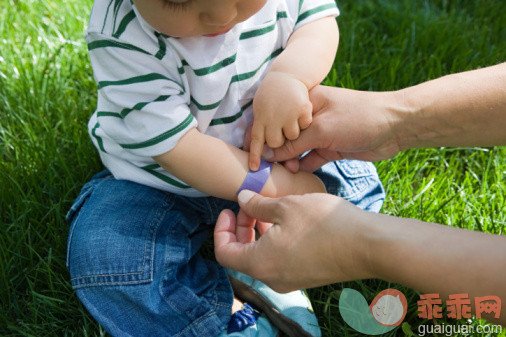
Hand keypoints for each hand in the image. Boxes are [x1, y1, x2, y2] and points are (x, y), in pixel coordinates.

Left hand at [214, 190, 372, 292]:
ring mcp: (290, 279)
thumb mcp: (285, 206)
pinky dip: (274, 240)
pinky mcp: (306, 276)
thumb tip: (241, 199)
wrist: (367, 245)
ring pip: (261, 256)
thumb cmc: (324, 223)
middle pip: (242, 254)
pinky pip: (279, 260)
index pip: (223, 252)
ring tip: (268, 207)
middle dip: (241, 227)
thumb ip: (257, 205)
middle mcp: (272, 278)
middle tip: (249, 203)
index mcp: (260, 263)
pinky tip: (287, 220)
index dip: (221, 229)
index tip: (229, 209)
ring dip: (258, 232)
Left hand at [248, 72, 312, 170]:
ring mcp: (287, 112)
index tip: (254, 167)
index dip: (255, 154)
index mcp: (261, 116)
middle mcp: (272, 115)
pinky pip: (305, 125)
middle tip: (284, 138)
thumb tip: (265, 156)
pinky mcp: (302, 108)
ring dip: (294, 133)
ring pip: (292, 136)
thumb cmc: (274, 94)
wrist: (287, 73)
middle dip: (280, 145)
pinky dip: (305, 121)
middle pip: (275, 142)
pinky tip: (304, 112)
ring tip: (294, 119)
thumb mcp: (263, 110)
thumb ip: (264, 130)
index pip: (256, 138)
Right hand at [264, 85, 403, 171]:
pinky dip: (304, 166)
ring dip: (290, 161)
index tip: (252, 153)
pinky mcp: (331, 148)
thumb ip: (294, 144)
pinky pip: (311, 158)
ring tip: (283, 173)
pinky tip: (296, 175)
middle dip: (275, 151)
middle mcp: (311, 117)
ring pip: (297, 149)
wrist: (395, 126)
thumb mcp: (322, 130)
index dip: (264, 135)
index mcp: (306, 102)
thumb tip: (268, 154)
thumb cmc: (357, 117)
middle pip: (286, 136)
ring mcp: (321, 133)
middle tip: (264, 168)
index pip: (278, 119)